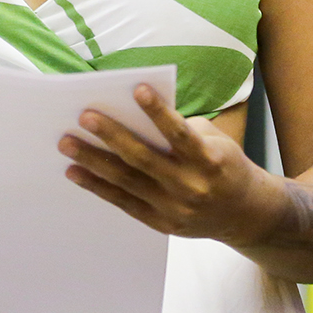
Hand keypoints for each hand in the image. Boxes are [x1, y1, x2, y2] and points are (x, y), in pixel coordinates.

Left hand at [60, 84, 270, 242]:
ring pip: (128, 181)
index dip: (160, 112)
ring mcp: (175, 208)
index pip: (180, 133)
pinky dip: (98, 187)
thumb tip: (132, 116)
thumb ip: (181, 131)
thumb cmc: (224, 165)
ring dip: (94, 161)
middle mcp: (191, 185)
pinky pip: (124, 203)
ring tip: (67, 143)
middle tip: (84, 116)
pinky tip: (75, 173)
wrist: (245, 214)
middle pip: (144, 158)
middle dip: (112, 136)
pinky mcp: (162, 223)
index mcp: (209, 159)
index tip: (137, 89)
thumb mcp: (215, 142)